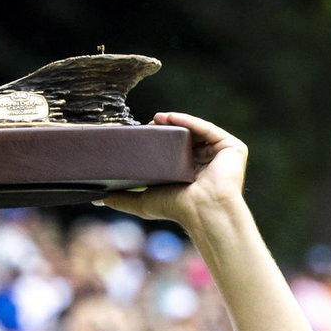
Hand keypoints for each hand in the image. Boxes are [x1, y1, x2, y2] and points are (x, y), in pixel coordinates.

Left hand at [101, 112, 248, 230]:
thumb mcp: (144, 202)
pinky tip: (170, 118)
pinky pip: (207, 129)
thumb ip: (122, 199)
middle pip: (185, 138)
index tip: (140, 133)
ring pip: (196, 131)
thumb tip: (97, 200)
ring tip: (155, 119)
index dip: (157, 140)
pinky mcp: (232, 148)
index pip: (174, 150)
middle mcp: (208, 162)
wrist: (203, 212)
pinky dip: (189, 121)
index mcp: (192, 172)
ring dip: (176, 121)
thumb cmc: (177, 209)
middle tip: (146, 124)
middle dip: (165, 129)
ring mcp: (221, 154)